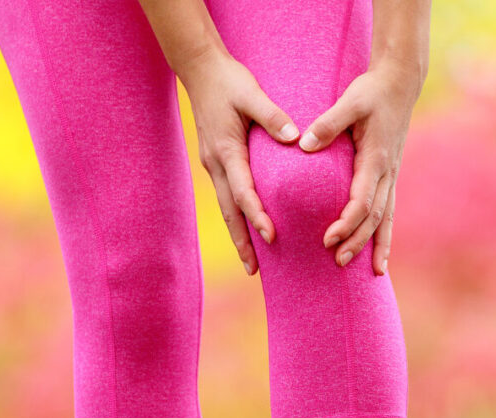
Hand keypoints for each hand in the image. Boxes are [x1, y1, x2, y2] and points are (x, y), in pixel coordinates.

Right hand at [179, 46, 299, 275]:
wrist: (199, 69)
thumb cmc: (228, 80)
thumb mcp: (251, 93)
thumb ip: (273, 116)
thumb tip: (296, 138)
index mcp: (226, 150)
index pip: (243, 191)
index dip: (257, 215)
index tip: (272, 236)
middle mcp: (215, 163)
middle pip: (229, 212)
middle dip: (242, 242)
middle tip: (254, 271)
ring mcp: (213, 165)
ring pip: (226, 209)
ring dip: (237, 236)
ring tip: (251, 264)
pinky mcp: (216, 162)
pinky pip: (227, 197)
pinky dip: (237, 218)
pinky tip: (248, 231)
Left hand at [299, 58, 422, 274]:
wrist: (400, 83)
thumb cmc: (371, 91)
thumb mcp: (349, 102)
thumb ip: (327, 124)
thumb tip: (303, 143)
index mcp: (375, 159)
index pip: (361, 202)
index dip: (346, 223)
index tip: (327, 238)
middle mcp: (387, 173)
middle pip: (374, 218)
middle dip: (357, 241)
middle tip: (337, 261)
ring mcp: (392, 176)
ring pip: (387, 219)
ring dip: (378, 245)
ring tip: (374, 273)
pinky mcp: (390, 176)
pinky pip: (389, 210)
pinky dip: (386, 233)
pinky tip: (382, 253)